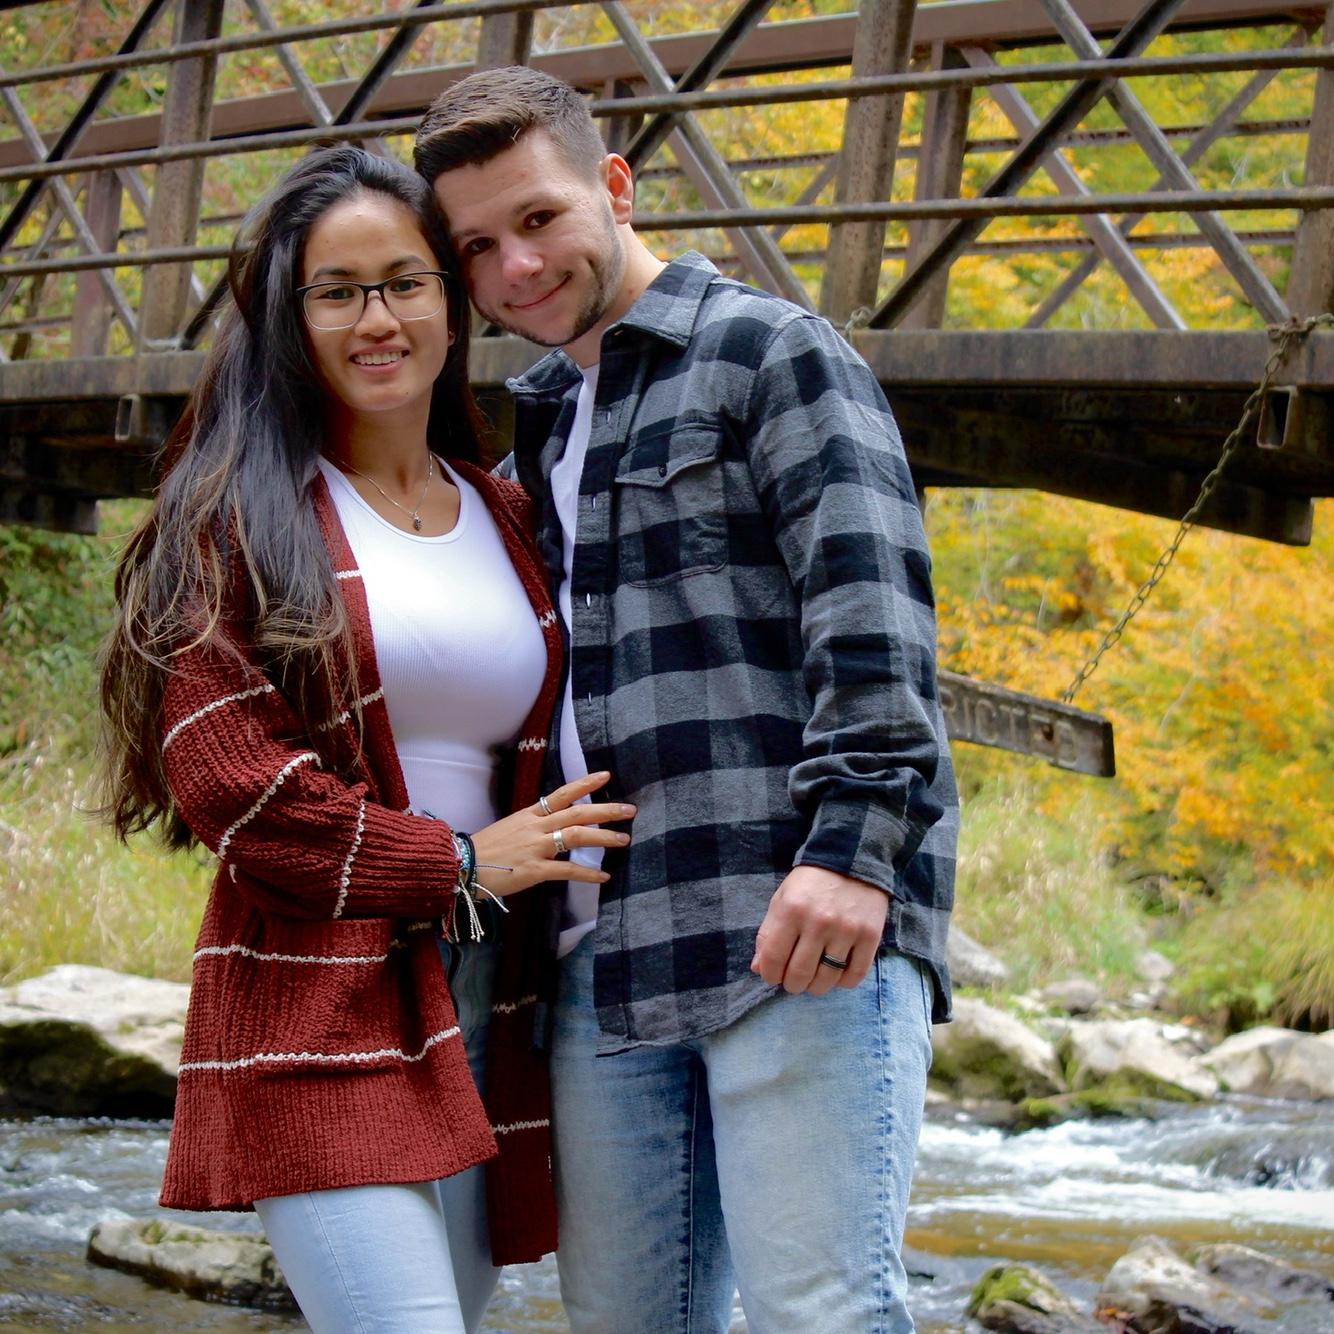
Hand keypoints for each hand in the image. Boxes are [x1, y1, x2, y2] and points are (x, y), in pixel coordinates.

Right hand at [468, 771, 634, 898]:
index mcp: (529, 815)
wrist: (462, 865)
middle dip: (606, 810)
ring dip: (604, 837)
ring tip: (624, 839)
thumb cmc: (485, 849)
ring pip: (576, 836)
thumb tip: (553, 825)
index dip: (585, 784)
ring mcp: (536, 847)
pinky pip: (567, 870)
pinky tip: (603, 876)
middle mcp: (536, 827)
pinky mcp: (535, 869)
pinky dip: (588, 873)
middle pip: (577, 813)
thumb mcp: (510, 827)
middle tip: (630, 810)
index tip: (606, 776)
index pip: (562, 794)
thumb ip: (533, 825)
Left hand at [750, 865, 888, 994]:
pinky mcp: (870, 936)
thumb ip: (768, 934)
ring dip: (815, 987)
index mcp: (791, 910)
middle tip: (793, 981)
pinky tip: (836, 974)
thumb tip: (759, 969)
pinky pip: (854, 975)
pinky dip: (842, 983)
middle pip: (800, 974)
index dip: (770, 975)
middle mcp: (819, 922)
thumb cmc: (810, 882)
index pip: (774, 959)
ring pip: (827, 979)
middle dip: (792, 985)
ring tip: (813, 980)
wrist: (851, 858)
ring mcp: (846, 930)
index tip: (773, 976)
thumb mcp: (782, 899)